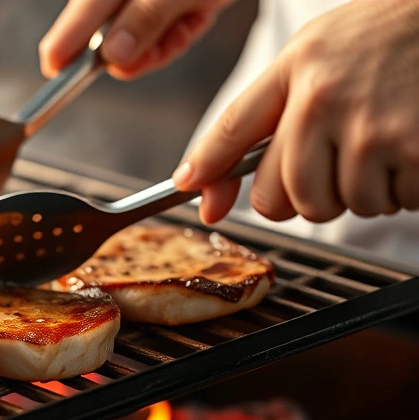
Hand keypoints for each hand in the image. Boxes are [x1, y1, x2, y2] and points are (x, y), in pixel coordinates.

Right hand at [39, 0, 232, 79]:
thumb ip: (145, 18)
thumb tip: (112, 56)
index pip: (85, 8)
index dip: (65, 39)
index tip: (53, 66)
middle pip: (110, 23)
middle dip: (128, 47)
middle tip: (133, 63)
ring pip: (140, 32)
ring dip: (159, 43)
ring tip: (182, 28)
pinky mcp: (178, 0)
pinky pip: (167, 27)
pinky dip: (178, 35)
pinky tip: (193, 22)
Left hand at [175, 0, 418, 223]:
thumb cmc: (386, 38)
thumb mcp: (316, 52)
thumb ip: (262, 111)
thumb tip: (196, 182)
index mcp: (297, 69)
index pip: (230, 132)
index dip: (208, 173)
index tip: (197, 198)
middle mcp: (325, 99)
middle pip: (282, 197)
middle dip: (306, 195)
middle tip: (336, 163)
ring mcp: (371, 128)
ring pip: (342, 206)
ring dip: (364, 190)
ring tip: (385, 143)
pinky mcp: (414, 151)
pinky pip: (393, 203)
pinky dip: (404, 189)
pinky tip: (411, 148)